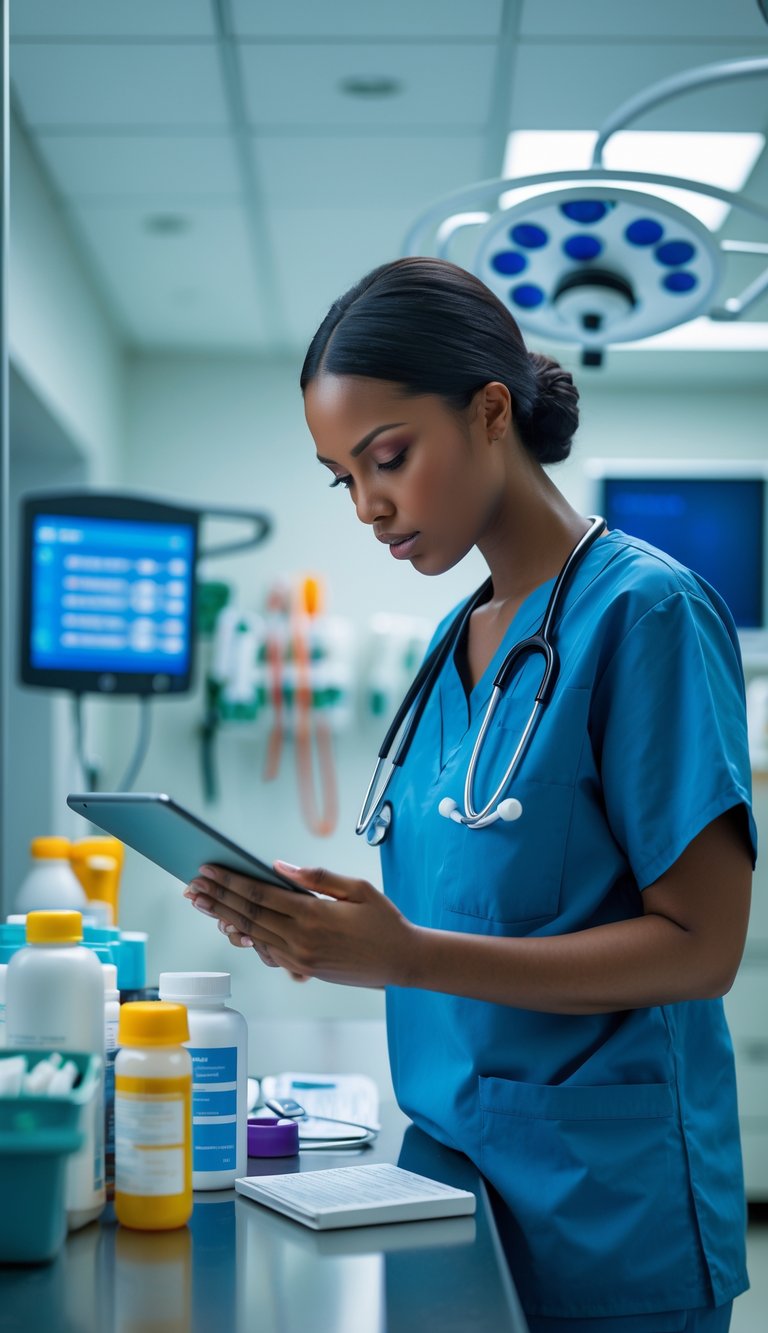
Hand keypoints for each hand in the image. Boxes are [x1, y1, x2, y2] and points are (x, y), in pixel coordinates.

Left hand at [183, 861, 417, 988]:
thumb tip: (279, 867)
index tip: (208, 870)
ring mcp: (299, 959)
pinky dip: (248, 939)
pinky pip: (268, 953)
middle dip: (217, 899)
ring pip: (252, 936)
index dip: (230, 881)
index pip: (259, 895)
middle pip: (248, 916)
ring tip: (204, 905)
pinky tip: (234, 927)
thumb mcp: (357, 890)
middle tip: (192, 887)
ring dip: (225, 919)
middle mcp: (300, 940)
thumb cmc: (384, 922)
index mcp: (313, 915)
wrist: (402, 962)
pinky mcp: (303, 970)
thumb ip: (317, 878)